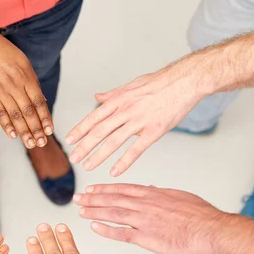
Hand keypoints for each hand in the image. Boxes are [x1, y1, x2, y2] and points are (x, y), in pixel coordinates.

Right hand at [0, 28, 52, 148]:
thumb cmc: (3, 53)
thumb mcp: (23, 63)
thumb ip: (32, 83)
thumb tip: (43, 103)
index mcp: (26, 76)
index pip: (38, 102)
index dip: (45, 118)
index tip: (50, 131)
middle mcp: (14, 84)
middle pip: (28, 111)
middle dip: (36, 129)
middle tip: (42, 143)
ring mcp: (0, 90)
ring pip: (14, 115)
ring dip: (23, 131)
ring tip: (30, 144)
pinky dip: (6, 125)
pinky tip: (13, 135)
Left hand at [66, 60, 205, 175]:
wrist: (185, 81)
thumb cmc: (160, 82)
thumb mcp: (131, 85)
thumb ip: (113, 94)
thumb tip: (96, 98)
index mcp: (119, 100)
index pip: (94, 117)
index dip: (80, 129)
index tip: (69, 140)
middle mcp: (126, 111)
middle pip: (99, 131)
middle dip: (84, 146)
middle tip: (73, 158)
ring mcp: (139, 121)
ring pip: (113, 141)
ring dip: (98, 155)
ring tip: (87, 166)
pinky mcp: (154, 131)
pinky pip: (135, 149)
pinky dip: (123, 162)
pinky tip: (114, 172)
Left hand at [74, 183, 226, 253]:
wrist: (211, 229)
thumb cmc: (200, 214)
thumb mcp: (178, 195)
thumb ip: (160, 193)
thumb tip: (150, 188)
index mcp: (152, 194)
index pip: (122, 188)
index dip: (104, 189)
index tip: (91, 189)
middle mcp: (144, 204)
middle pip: (112, 199)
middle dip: (93, 198)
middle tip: (78, 198)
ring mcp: (144, 220)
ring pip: (113, 213)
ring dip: (94, 211)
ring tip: (80, 211)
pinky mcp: (147, 237)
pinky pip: (122, 233)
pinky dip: (106, 229)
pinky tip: (94, 227)